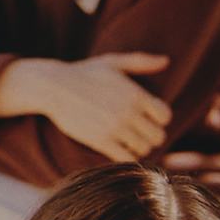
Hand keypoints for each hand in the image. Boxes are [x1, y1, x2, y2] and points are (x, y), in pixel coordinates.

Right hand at [0, 53, 171, 161]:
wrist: (54, 87)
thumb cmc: (84, 73)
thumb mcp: (113, 62)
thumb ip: (141, 62)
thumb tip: (166, 61)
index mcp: (135, 93)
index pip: (165, 116)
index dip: (160, 119)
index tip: (148, 118)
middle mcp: (128, 111)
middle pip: (157, 136)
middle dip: (151, 136)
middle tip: (140, 134)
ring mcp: (114, 128)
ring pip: (143, 149)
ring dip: (138, 148)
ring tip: (128, 142)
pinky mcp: (100, 141)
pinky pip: (125, 158)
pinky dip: (126, 157)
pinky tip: (118, 149)